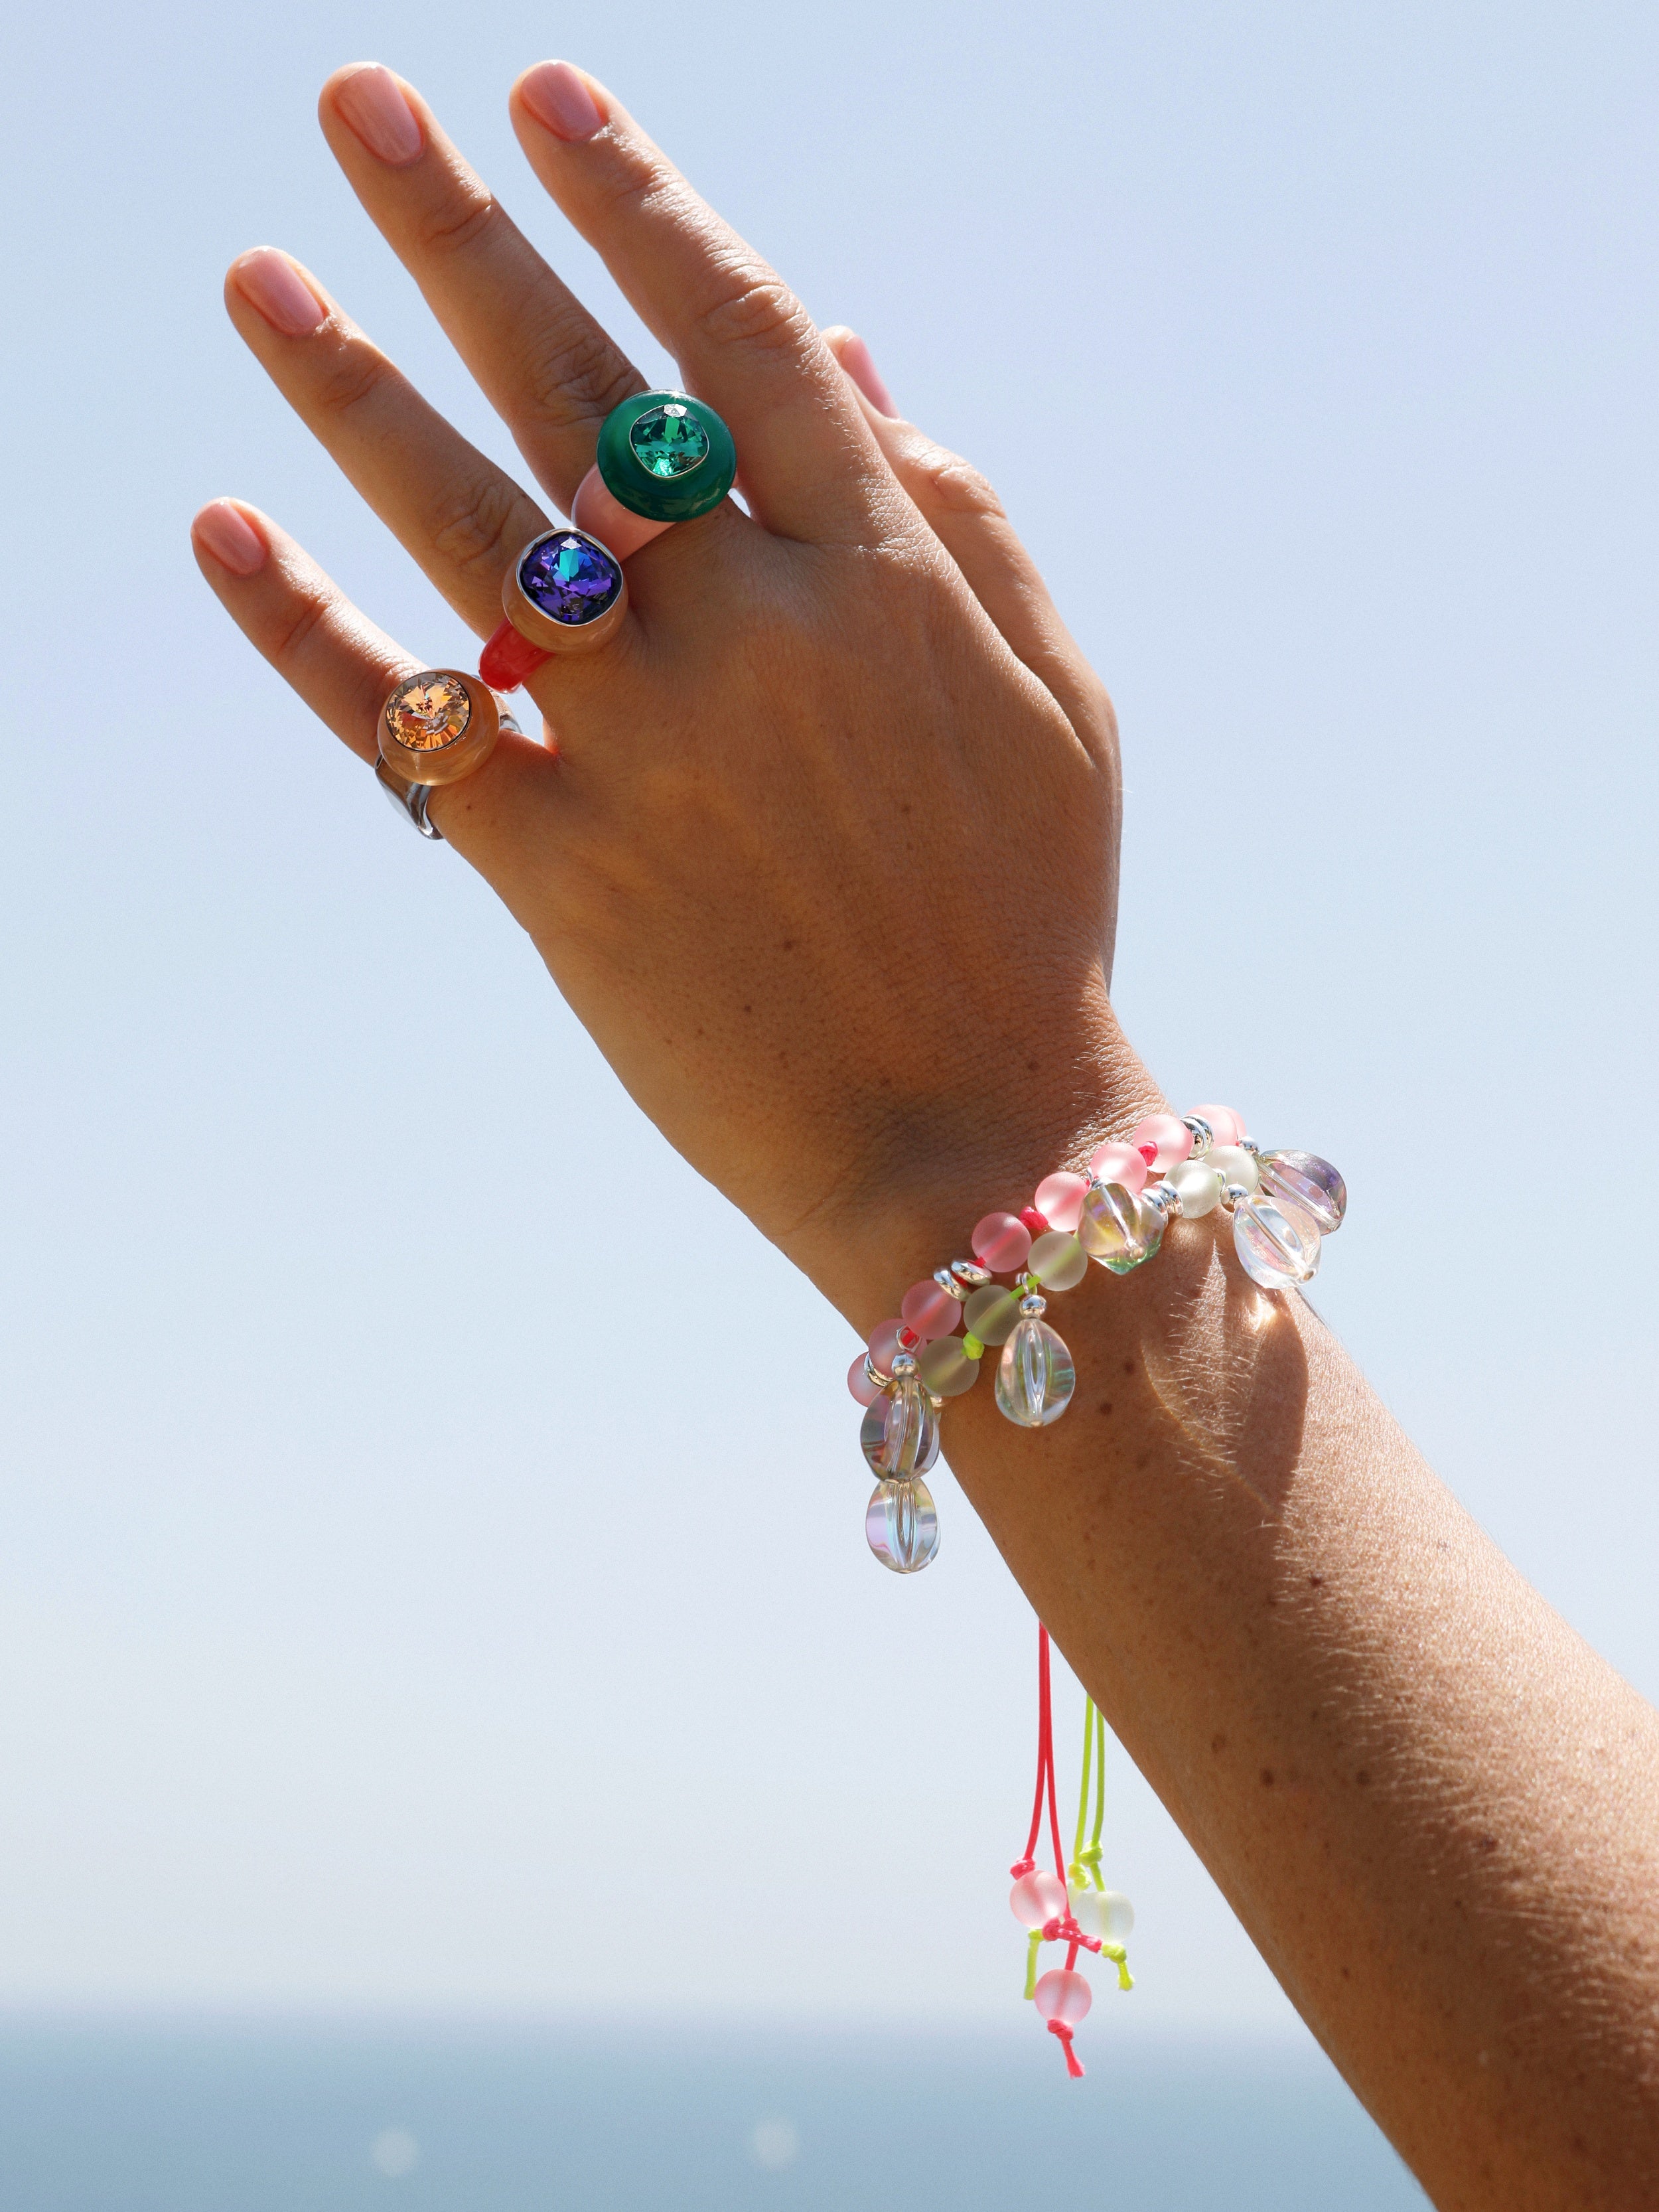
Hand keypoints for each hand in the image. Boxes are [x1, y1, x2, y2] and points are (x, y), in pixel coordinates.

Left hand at [191, 60, 1135, 1316]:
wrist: (971, 1137)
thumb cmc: (1032, 911)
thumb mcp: (1053, 695)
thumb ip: (955, 516)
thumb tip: (841, 352)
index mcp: (885, 573)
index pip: (736, 335)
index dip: (638, 198)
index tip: (544, 94)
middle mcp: (752, 634)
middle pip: (581, 395)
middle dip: (461, 232)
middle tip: (357, 101)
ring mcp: (646, 752)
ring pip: (470, 531)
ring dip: (348, 388)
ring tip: (255, 274)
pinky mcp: (559, 872)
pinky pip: (407, 724)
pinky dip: (307, 629)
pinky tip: (224, 528)